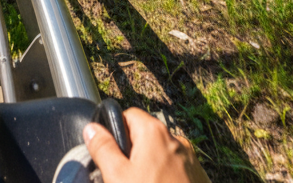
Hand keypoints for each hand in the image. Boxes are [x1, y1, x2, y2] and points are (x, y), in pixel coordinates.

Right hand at [84, 108, 209, 182]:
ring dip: (150, 169)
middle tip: (124, 178)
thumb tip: (92, 128)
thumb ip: (103, 149)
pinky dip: (167, 180)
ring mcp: (191, 161)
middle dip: (133, 155)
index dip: (115, 133)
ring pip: (161, 157)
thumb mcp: (118, 177)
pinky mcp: (200, 179)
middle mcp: (176, 140)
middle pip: (145, 138)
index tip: (110, 155)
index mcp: (155, 132)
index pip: (128, 115)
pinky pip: (177, 173)